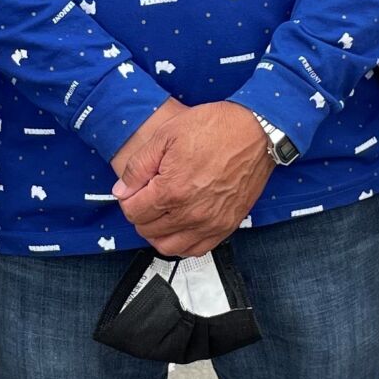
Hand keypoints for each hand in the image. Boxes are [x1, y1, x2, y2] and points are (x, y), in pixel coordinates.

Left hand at [111, 100, 274, 256]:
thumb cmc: (216, 128)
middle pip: (148, 230)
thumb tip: (122, 189)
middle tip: (147, 197)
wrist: (256, 131)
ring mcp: (210, 223)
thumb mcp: (167, 135)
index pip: (133, 212)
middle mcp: (191, 213)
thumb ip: (139, 166)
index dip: (127, 199)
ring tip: (160, 214)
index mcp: (172, 190)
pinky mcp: (226, 226)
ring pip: (169, 247)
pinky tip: (180, 225)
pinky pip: (196, 250)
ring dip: (158, 233)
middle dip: (141, 214)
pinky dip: (182, 243)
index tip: (133, 190)